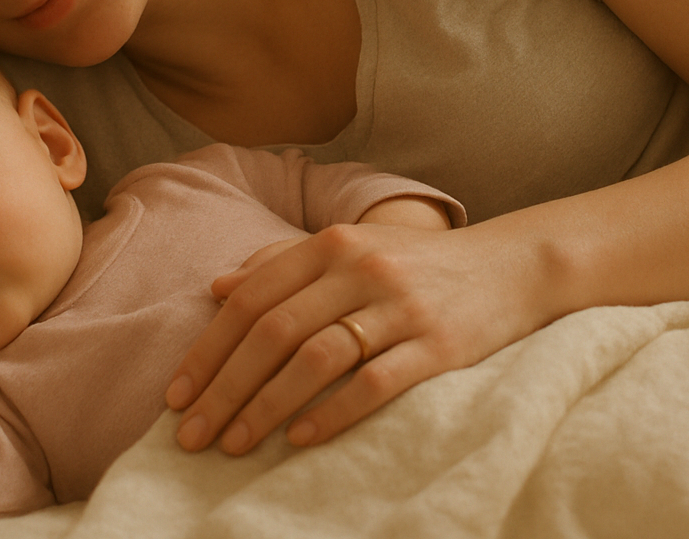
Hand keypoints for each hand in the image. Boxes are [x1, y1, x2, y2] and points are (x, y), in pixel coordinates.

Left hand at [165, 218, 547, 454]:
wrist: (513, 267)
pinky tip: (300, 439)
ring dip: (266, 407)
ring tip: (235, 445)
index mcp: (332, 244)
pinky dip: (331, 413)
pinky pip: (374, 383)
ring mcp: (400, 306)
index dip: (208, 350)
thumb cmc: (417, 264)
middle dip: (225, 389)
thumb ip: (283, 264)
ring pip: (316, 359)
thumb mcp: (350, 249)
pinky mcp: (437, 344)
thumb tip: (217, 288)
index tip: (176, 395)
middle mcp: (361, 268)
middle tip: (192, 435)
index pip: (252, 299)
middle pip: (274, 332)